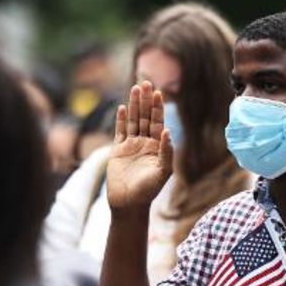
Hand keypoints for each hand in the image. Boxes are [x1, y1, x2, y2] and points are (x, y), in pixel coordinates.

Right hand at [106, 81, 171, 217]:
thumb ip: (166, 152)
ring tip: (135, 88)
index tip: (158, 92)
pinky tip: (123, 107)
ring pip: (133, 121)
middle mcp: (145, 143)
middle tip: (146, 82)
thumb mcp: (162, 172)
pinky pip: (120, 132)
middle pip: (146, 117)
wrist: (128, 203)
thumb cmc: (148, 191)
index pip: (158, 122)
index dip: (158, 107)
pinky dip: (121, 120)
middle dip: (146, 100)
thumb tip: (167, 132)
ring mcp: (131, 146)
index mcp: (157, 147)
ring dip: (135, 105)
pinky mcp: (118, 151)